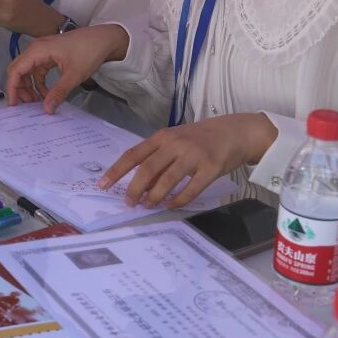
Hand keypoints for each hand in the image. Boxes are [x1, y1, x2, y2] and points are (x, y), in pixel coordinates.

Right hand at [5, 24, 128, 111]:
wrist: (105, 38)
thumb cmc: (89, 50)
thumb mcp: (74, 75)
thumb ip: (58, 92)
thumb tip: (47, 108)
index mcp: (38, 50)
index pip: (16, 71)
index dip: (12, 88)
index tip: (14, 104)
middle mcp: (37, 49)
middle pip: (18, 70)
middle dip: (20, 89)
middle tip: (26, 105)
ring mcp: (43, 51)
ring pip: (27, 71)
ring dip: (29, 87)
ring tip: (37, 102)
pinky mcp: (50, 55)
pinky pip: (38, 70)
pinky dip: (39, 82)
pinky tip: (47, 93)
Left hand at [99, 113, 277, 208]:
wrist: (235, 131)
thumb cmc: (200, 138)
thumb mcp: (175, 141)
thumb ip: (157, 158)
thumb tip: (139, 184)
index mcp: (162, 137)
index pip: (133, 154)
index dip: (116, 171)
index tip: (102, 185)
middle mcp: (175, 144)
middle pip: (147, 169)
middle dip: (134, 189)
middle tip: (129, 202)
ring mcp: (193, 155)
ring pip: (167, 180)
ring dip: (154, 196)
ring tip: (148, 205)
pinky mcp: (210, 168)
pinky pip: (190, 189)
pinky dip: (178, 200)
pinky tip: (171, 206)